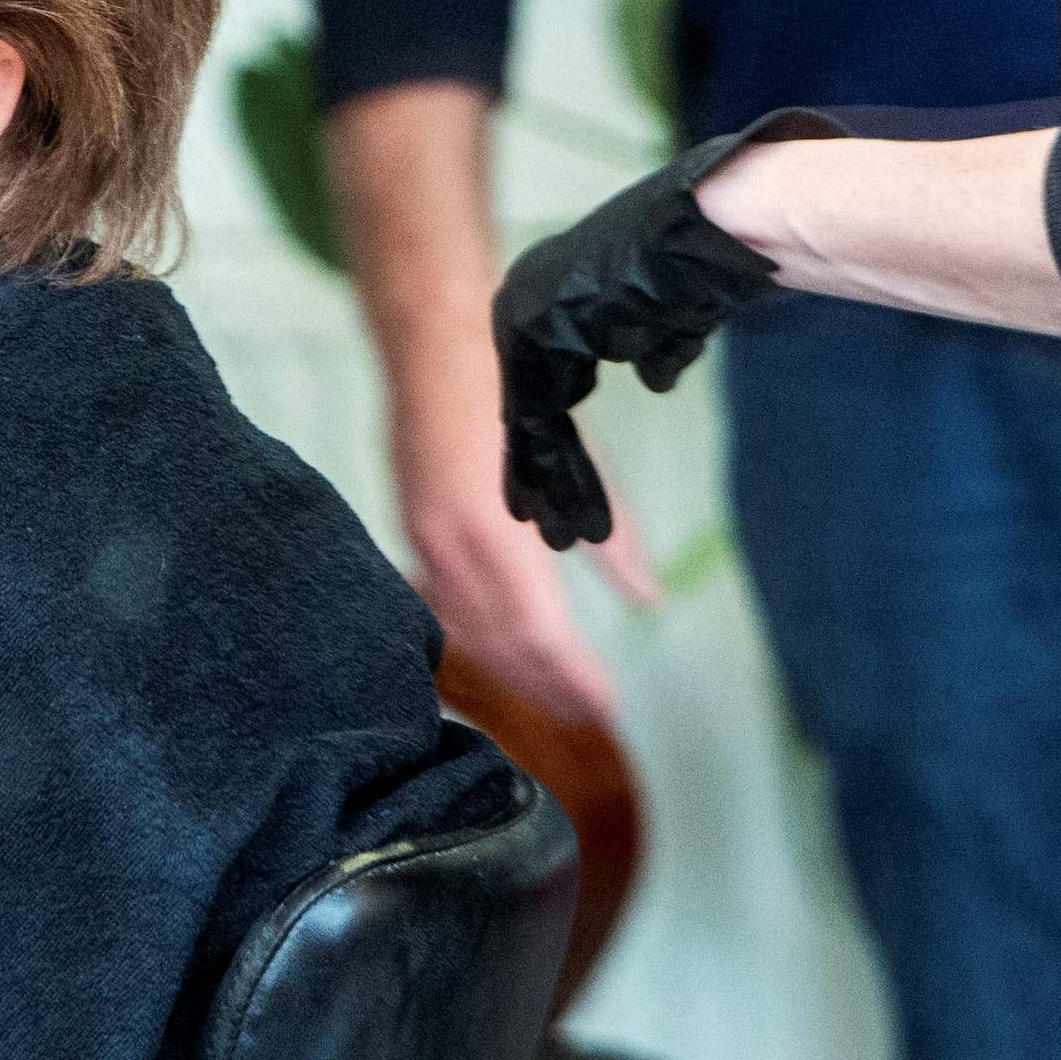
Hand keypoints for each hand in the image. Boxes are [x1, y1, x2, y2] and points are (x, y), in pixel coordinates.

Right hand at [393, 370, 658, 727]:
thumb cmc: (513, 385)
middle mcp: (454, 554)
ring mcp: (425, 546)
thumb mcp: (578, 459)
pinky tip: (492, 651)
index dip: (575, 680)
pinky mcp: (412, 532)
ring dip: (509, 674)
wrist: (433, 340)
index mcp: (499, 537)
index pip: (542, 637)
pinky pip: (440, 609)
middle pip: (502, 649)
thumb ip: (611, 536)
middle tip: (586, 719)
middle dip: (546, 690)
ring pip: (467, 635)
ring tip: (547, 697)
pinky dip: (472, 641)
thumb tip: (648, 599)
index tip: (607, 709)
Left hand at [493, 134, 775, 548]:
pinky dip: (556, 475)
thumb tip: (652, 376)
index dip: (558, 442)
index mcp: (557, 290)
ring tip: (559, 541)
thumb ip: (653, 346)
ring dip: (550, 487)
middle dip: (544, 471)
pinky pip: (538, 423)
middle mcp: (528, 301)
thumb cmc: (706, 261)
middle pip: (534, 405)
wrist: (711, 227)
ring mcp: (524, 316)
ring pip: (531, 422)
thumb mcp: (669, 316)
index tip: (562, 490)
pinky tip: (569, 519)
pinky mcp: (533, 336)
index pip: (551, 382)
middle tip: (543, 526)